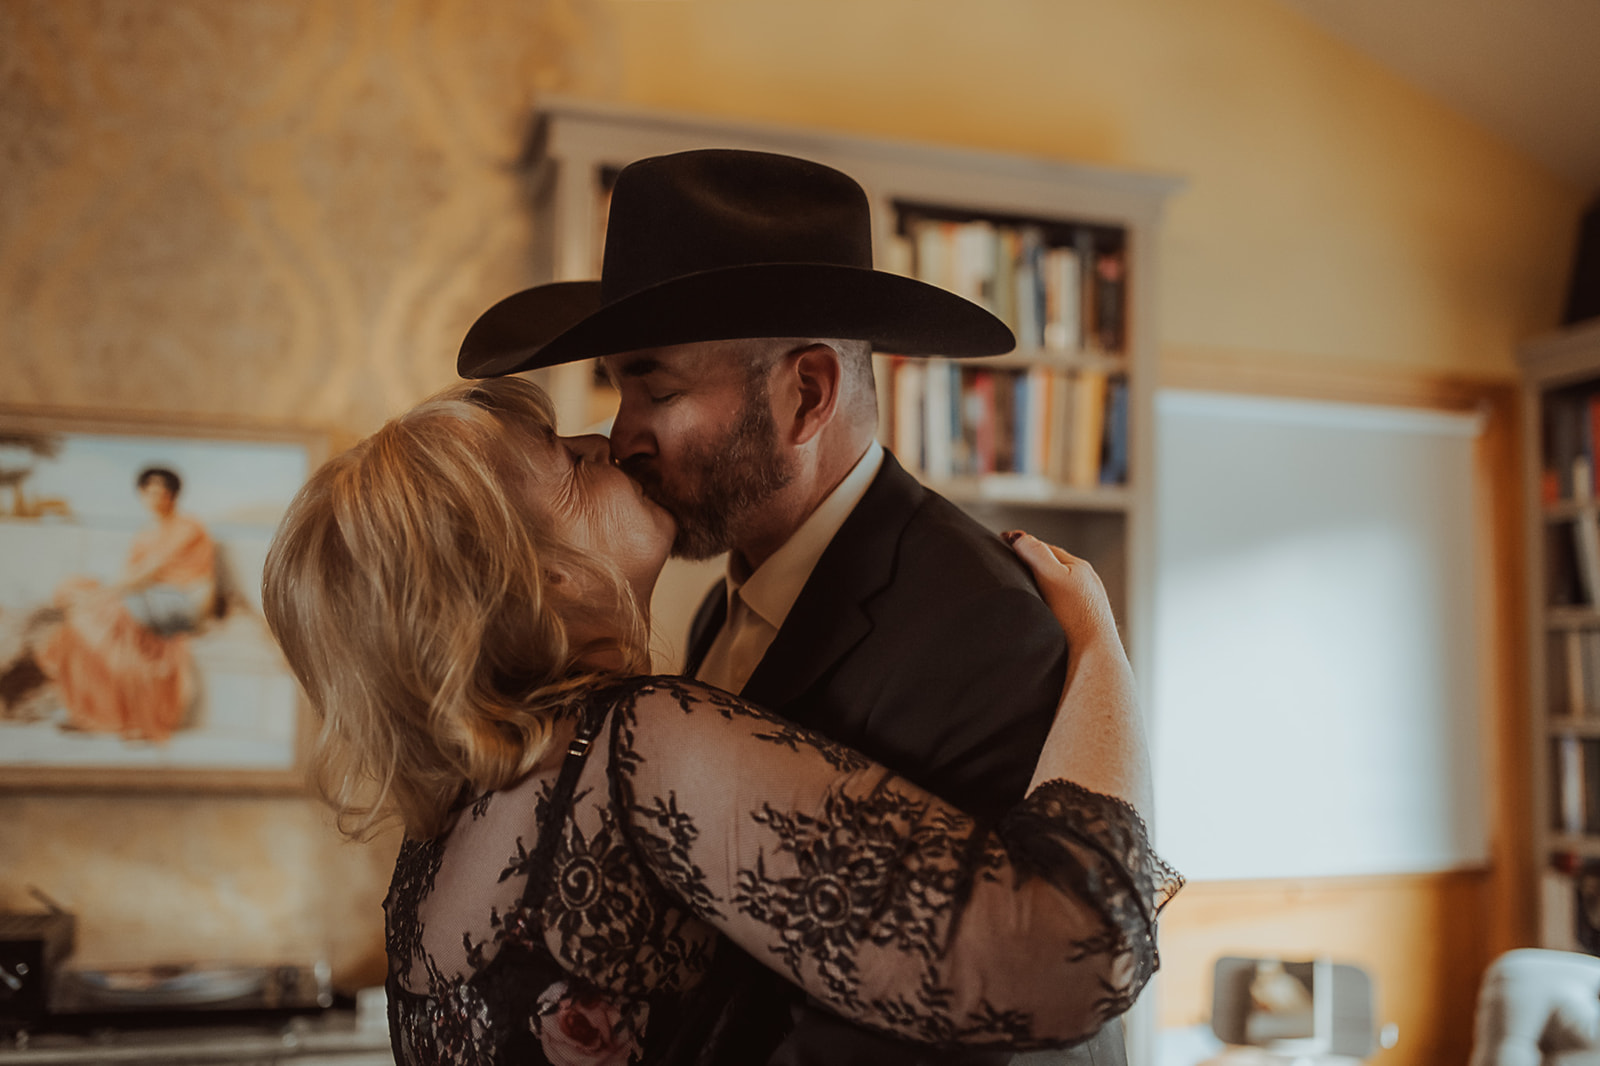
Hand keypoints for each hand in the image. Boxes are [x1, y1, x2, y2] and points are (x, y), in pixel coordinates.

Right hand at [1004, 531, 1118, 648]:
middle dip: (1031, 566)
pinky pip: (1060, 606)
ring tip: (1021, 593)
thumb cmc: (1076, 618)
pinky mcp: (1082, 624)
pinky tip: (1039, 614)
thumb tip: (1018, 537)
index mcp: (1079, 567)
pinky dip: (1047, 604)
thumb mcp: (1052, 577)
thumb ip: (1036, 553)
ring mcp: (1085, 604)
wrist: (1094, 656)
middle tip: (1007, 569)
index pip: (1044, 548)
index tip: (1001, 546)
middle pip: (1051, 567)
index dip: (1022, 547)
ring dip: (1039, 587)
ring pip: (1056, 587)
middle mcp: (1086, 583)